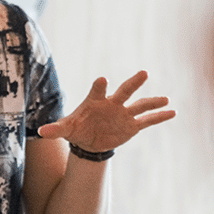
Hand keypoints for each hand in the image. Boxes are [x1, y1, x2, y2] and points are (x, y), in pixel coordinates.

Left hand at [37, 70, 174, 152]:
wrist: (88, 140)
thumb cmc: (77, 129)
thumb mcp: (65, 130)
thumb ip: (55, 129)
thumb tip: (40, 132)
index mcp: (95, 101)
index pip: (98, 89)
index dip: (100, 85)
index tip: (103, 79)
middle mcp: (112, 104)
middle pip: (124, 91)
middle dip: (133, 83)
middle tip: (144, 73)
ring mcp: (123, 114)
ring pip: (140, 105)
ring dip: (152, 101)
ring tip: (166, 99)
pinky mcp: (131, 126)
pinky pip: (147, 120)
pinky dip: (159, 117)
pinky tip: (172, 112)